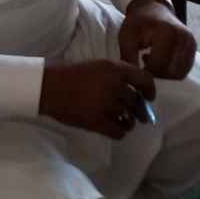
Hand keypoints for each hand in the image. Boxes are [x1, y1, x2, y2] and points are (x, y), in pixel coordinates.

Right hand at [39, 59, 156, 139]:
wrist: (48, 86)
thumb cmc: (71, 74)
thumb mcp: (98, 66)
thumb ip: (116, 74)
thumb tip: (134, 90)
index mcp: (115, 69)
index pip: (144, 80)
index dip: (150, 90)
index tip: (149, 97)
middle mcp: (114, 86)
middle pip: (137, 102)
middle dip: (140, 111)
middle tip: (139, 116)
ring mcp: (106, 104)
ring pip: (129, 119)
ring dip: (129, 122)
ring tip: (124, 122)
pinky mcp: (97, 121)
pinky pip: (118, 132)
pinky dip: (120, 132)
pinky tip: (115, 130)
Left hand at [119, 0, 195, 80]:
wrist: (153, 8)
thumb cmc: (138, 22)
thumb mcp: (127, 37)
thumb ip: (129, 58)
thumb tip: (135, 78)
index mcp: (166, 32)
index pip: (158, 65)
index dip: (147, 70)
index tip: (139, 61)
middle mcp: (182, 37)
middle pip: (171, 72)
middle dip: (156, 73)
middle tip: (146, 61)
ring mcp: (190, 42)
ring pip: (179, 73)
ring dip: (165, 73)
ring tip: (154, 59)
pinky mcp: (193, 46)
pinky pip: (184, 69)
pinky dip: (173, 69)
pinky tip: (162, 59)